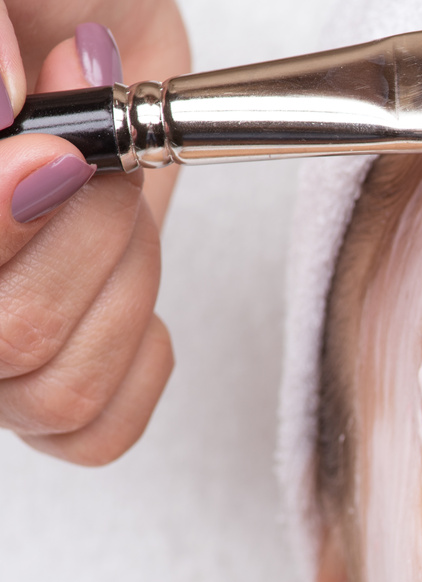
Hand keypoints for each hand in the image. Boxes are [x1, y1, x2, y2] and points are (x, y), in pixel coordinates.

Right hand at [1, 0, 188, 462]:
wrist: (82, 19)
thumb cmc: (37, 7)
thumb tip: (0, 103)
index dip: (3, 222)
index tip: (61, 149)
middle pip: (6, 341)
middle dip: (82, 240)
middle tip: (97, 153)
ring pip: (50, 390)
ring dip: (122, 283)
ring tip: (114, 194)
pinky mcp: (46, 373)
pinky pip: (90, 430)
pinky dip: (138, 354)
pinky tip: (130, 280)